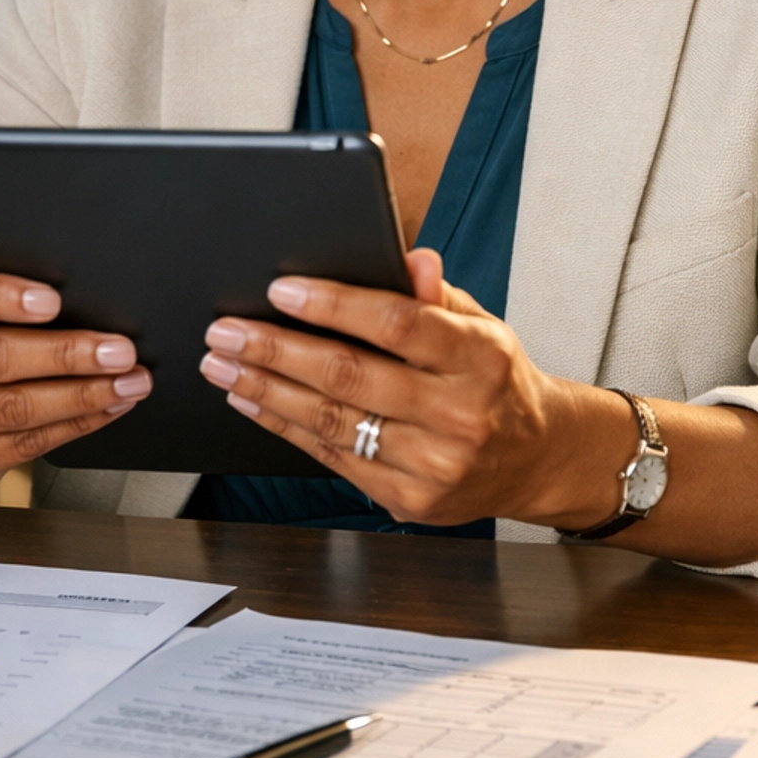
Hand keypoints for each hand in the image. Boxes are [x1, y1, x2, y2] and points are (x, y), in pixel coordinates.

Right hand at [0, 265, 151, 489]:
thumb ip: (9, 299)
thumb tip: (89, 298)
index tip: (53, 300)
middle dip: (65, 355)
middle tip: (119, 351)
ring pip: (9, 409)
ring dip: (80, 397)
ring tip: (126, 384)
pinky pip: (18, 446)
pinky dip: (71, 426)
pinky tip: (104, 410)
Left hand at [197, 248, 606, 526]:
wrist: (535, 459)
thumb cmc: (496, 381)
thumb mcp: (482, 326)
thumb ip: (437, 296)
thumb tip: (410, 258)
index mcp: (480, 359)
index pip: (398, 325)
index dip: (335, 305)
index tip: (282, 290)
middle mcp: (459, 414)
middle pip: (351, 376)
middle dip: (277, 350)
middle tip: (226, 331)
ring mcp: (433, 464)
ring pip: (333, 422)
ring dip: (266, 390)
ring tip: (222, 365)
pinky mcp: (409, 498)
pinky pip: (333, 457)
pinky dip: (285, 426)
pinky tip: (253, 401)